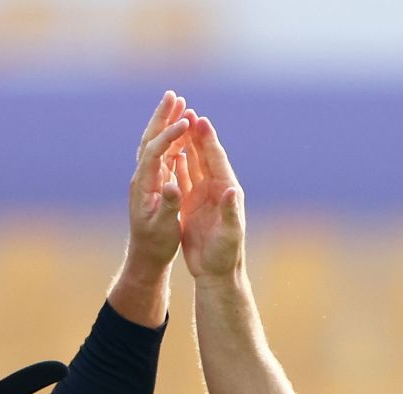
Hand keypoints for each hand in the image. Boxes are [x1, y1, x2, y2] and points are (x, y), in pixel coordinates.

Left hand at [126, 91, 192, 274]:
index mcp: (144, 186)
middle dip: (162, 117)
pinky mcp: (153, 183)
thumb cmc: (156, 245)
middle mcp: (142, 178)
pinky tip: (182, 131)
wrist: (146, 257)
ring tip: (179, 104)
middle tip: (174, 95)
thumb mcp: (165, 228)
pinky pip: (161, 154)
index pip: (154, 152)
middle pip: (150, 139)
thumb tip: (171, 185)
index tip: (186, 122)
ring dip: (166, 123)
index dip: (169, 135)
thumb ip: (169, 205)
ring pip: (155, 143)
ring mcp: (146, 179)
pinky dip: (171, 138)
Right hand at [178, 115, 244, 278]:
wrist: (216, 273)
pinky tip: (171, 152)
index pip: (217, 160)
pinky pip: (184, 179)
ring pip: (194, 164)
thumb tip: (231, 191)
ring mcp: (204, 196)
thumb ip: (231, 212)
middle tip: (188, 112)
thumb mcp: (229, 234)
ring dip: (187, 145)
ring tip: (178, 124)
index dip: (208, 140)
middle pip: (205, 156)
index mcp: (226, 192)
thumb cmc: (225, 256)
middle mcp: (216, 190)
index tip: (200, 120)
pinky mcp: (192, 205)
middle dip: (197, 135)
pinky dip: (178, 164)